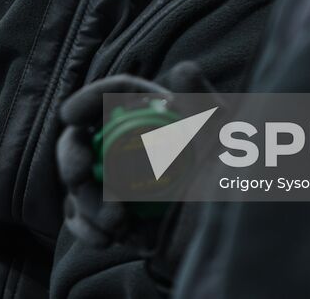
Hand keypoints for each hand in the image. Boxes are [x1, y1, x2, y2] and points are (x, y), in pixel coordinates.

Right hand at [57, 61, 219, 251]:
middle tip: (80, 174)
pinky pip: (83, 220)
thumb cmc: (238, 183)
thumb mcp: (226, 141)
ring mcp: (119, 182)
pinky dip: (86, 229)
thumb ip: (205, 106)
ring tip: (116, 222)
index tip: (70, 116)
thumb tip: (183, 70)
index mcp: (155, 114)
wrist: (238, 238)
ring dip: (86, 203)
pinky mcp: (115, 218)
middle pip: (85, 139)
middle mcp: (131, 143)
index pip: (115, 95)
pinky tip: (105, 239)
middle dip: (72, 156)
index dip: (89, 100)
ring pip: (79, 183)